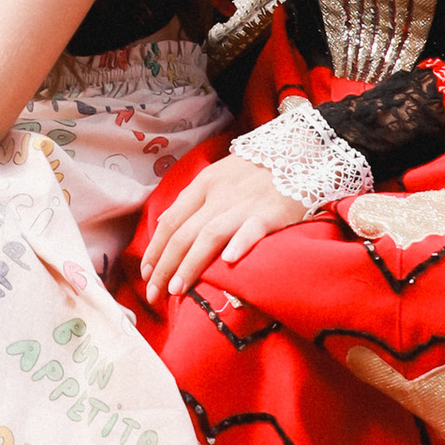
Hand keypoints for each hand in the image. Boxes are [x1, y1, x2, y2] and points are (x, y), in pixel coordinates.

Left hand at [139, 155, 307, 301]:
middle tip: (154, 293)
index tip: (146, 274)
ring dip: (190, 264)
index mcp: (203, 184)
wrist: (298, 151)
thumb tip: (165, 226)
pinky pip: (252, 228)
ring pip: (209, 235)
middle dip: (165, 266)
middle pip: (183, 233)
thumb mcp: (218, 177)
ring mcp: (244, 203)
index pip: (170, 220)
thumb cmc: (254, 171)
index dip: (155, 249)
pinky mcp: (271, 212)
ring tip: (178, 289)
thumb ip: (194, 201)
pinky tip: (229, 262)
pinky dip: (240, 243)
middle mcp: (218, 194)